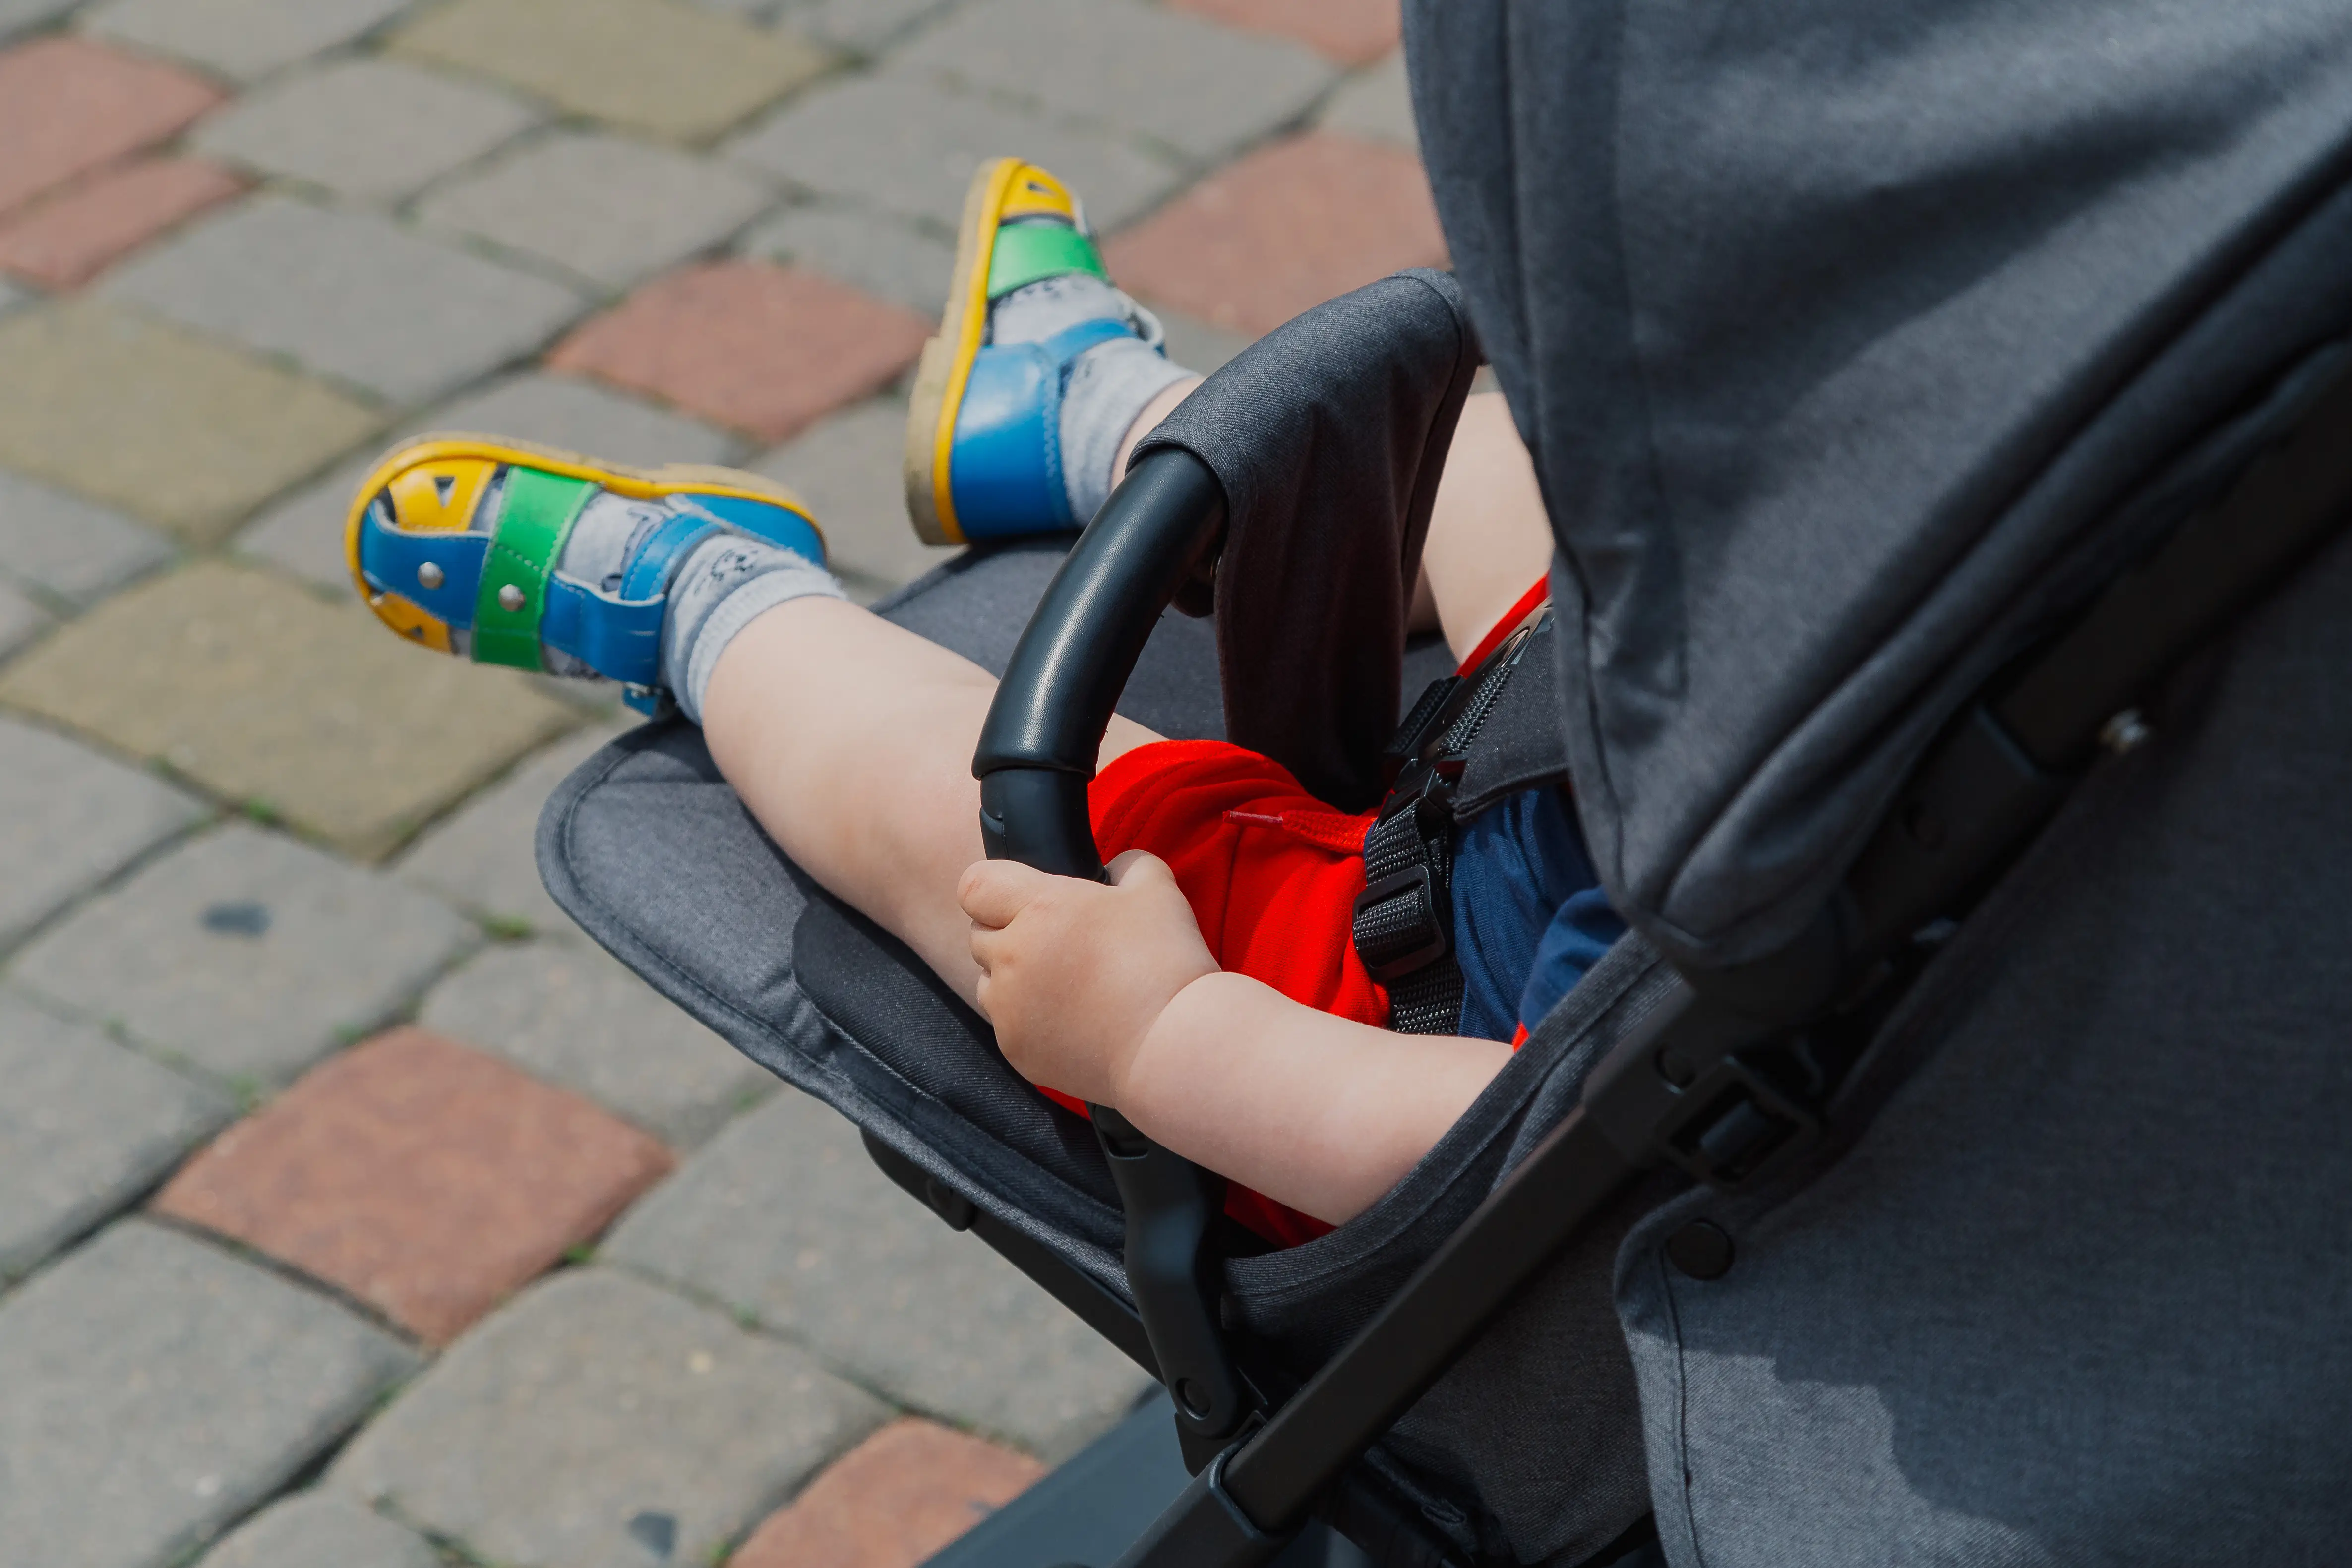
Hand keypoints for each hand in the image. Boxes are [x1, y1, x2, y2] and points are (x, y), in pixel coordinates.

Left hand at [958, 850, 1219, 1107]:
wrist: (1171, 1046)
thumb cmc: (1165, 964)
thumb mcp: (1156, 890)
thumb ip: (1127, 865)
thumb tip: (1115, 868)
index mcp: (1039, 909)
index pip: (974, 886)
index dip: (994, 887)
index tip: (1020, 897)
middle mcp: (1012, 957)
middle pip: (980, 934)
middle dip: (1009, 932)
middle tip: (1058, 942)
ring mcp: (1008, 1009)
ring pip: (989, 982)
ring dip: (1013, 978)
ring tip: (1065, 984)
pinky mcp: (1015, 1050)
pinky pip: (1006, 1025)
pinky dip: (1028, 1019)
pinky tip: (1072, 1020)